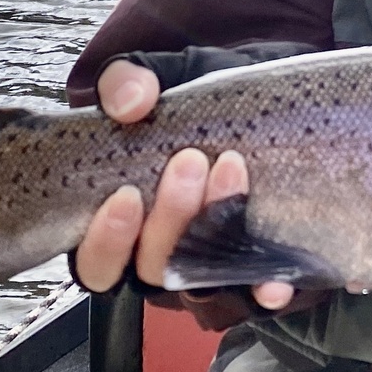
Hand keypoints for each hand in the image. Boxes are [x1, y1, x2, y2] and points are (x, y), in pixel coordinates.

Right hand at [72, 58, 294, 309]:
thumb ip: (129, 82)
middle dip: (169, 219)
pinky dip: (264, 289)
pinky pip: (256, 292)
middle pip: (150, 268)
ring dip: (213, 232)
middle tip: (191, 161)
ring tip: (232, 169)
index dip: (106, 241)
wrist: (271, 98)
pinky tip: (274, 280)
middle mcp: (160, 250)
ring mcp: (208, 263)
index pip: (96, 262)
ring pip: (199, 281)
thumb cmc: (200, 100)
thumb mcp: (160, 79)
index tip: (126, 195)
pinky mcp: (255, 264)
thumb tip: (131, 102)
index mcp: (123, 220)